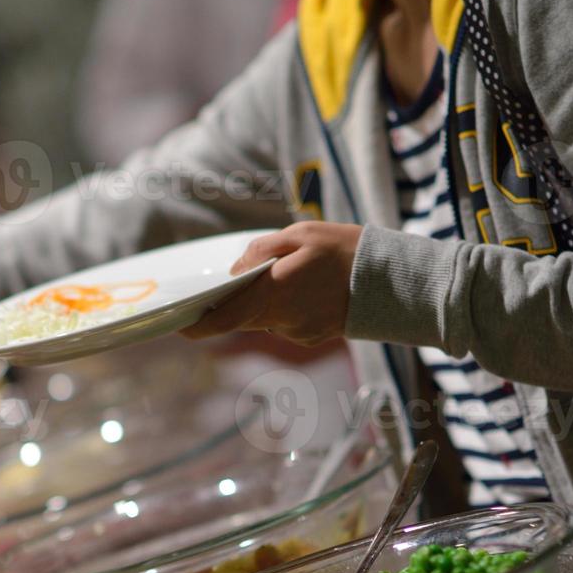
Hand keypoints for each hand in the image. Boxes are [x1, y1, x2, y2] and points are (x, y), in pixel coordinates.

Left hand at [181, 222, 359, 344]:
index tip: (181, 326)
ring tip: (284, 277)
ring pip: (264, 321)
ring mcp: (298, 332)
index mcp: (274, 292)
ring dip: (263, 303)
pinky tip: (305, 290)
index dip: (199, 326)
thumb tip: (235, 270)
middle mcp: (281, 319)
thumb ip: (261, 251)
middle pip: (242, 319)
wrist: (391, 280)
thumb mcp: (300, 235)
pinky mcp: (312, 337)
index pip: (224, 319)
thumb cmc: (343, 250)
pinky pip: (286, 324)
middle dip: (232, 305)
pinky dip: (285, 309)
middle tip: (231, 286)